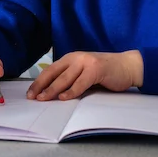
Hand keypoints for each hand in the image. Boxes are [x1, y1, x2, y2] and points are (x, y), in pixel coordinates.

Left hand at [26, 50, 142, 100]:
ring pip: (65, 78)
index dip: (39, 81)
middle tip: (32, 97)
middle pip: (53, 73)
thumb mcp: (84, 72)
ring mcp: (85, 62)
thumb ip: (71, 78)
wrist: (127, 65)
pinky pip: (81, 82)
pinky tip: (64, 98)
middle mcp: (75, 57)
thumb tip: (53, 92)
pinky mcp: (96, 69)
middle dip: (41, 85)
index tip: (30, 93)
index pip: (50, 70)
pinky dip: (72, 91)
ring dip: (52, 90)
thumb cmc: (105, 72)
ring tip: (43, 99)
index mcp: (71, 58)